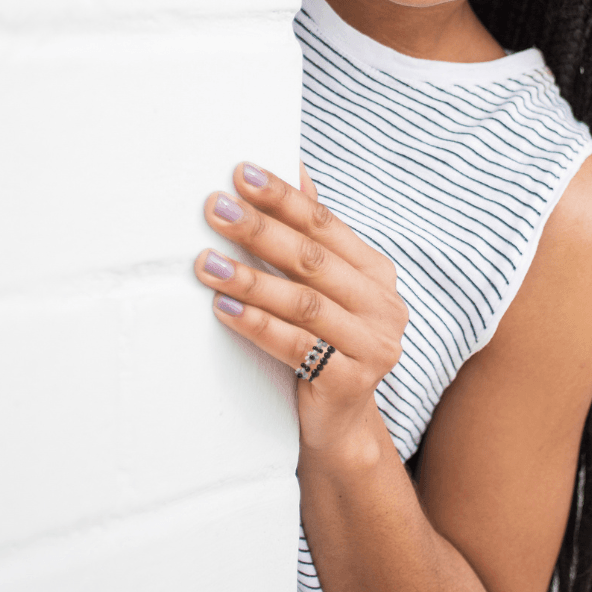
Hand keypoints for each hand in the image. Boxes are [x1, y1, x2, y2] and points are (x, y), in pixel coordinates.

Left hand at [195, 162, 408, 451]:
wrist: (340, 424)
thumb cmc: (325, 344)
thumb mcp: (325, 288)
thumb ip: (313, 234)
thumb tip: (293, 167)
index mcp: (377, 273)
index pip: (325, 225)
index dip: (283, 198)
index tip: (241, 174)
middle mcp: (384, 305)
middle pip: (313, 259)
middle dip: (260, 230)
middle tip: (216, 208)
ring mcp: (373, 344)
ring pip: (303, 302)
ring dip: (250, 278)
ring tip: (207, 262)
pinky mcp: (351, 381)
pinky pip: (296, 346)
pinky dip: (257, 324)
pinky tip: (225, 308)